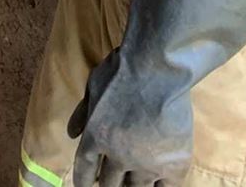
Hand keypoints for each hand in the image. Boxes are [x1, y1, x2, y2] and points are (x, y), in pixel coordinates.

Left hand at [68, 51, 189, 186]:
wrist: (157, 70)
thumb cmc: (122, 71)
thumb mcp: (93, 87)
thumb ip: (83, 113)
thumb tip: (72, 134)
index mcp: (95, 138)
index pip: (85, 170)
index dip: (84, 182)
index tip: (87, 186)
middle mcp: (118, 157)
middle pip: (110, 184)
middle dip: (108, 185)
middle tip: (112, 182)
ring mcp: (147, 164)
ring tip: (134, 183)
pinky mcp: (173, 165)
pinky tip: (159, 183)